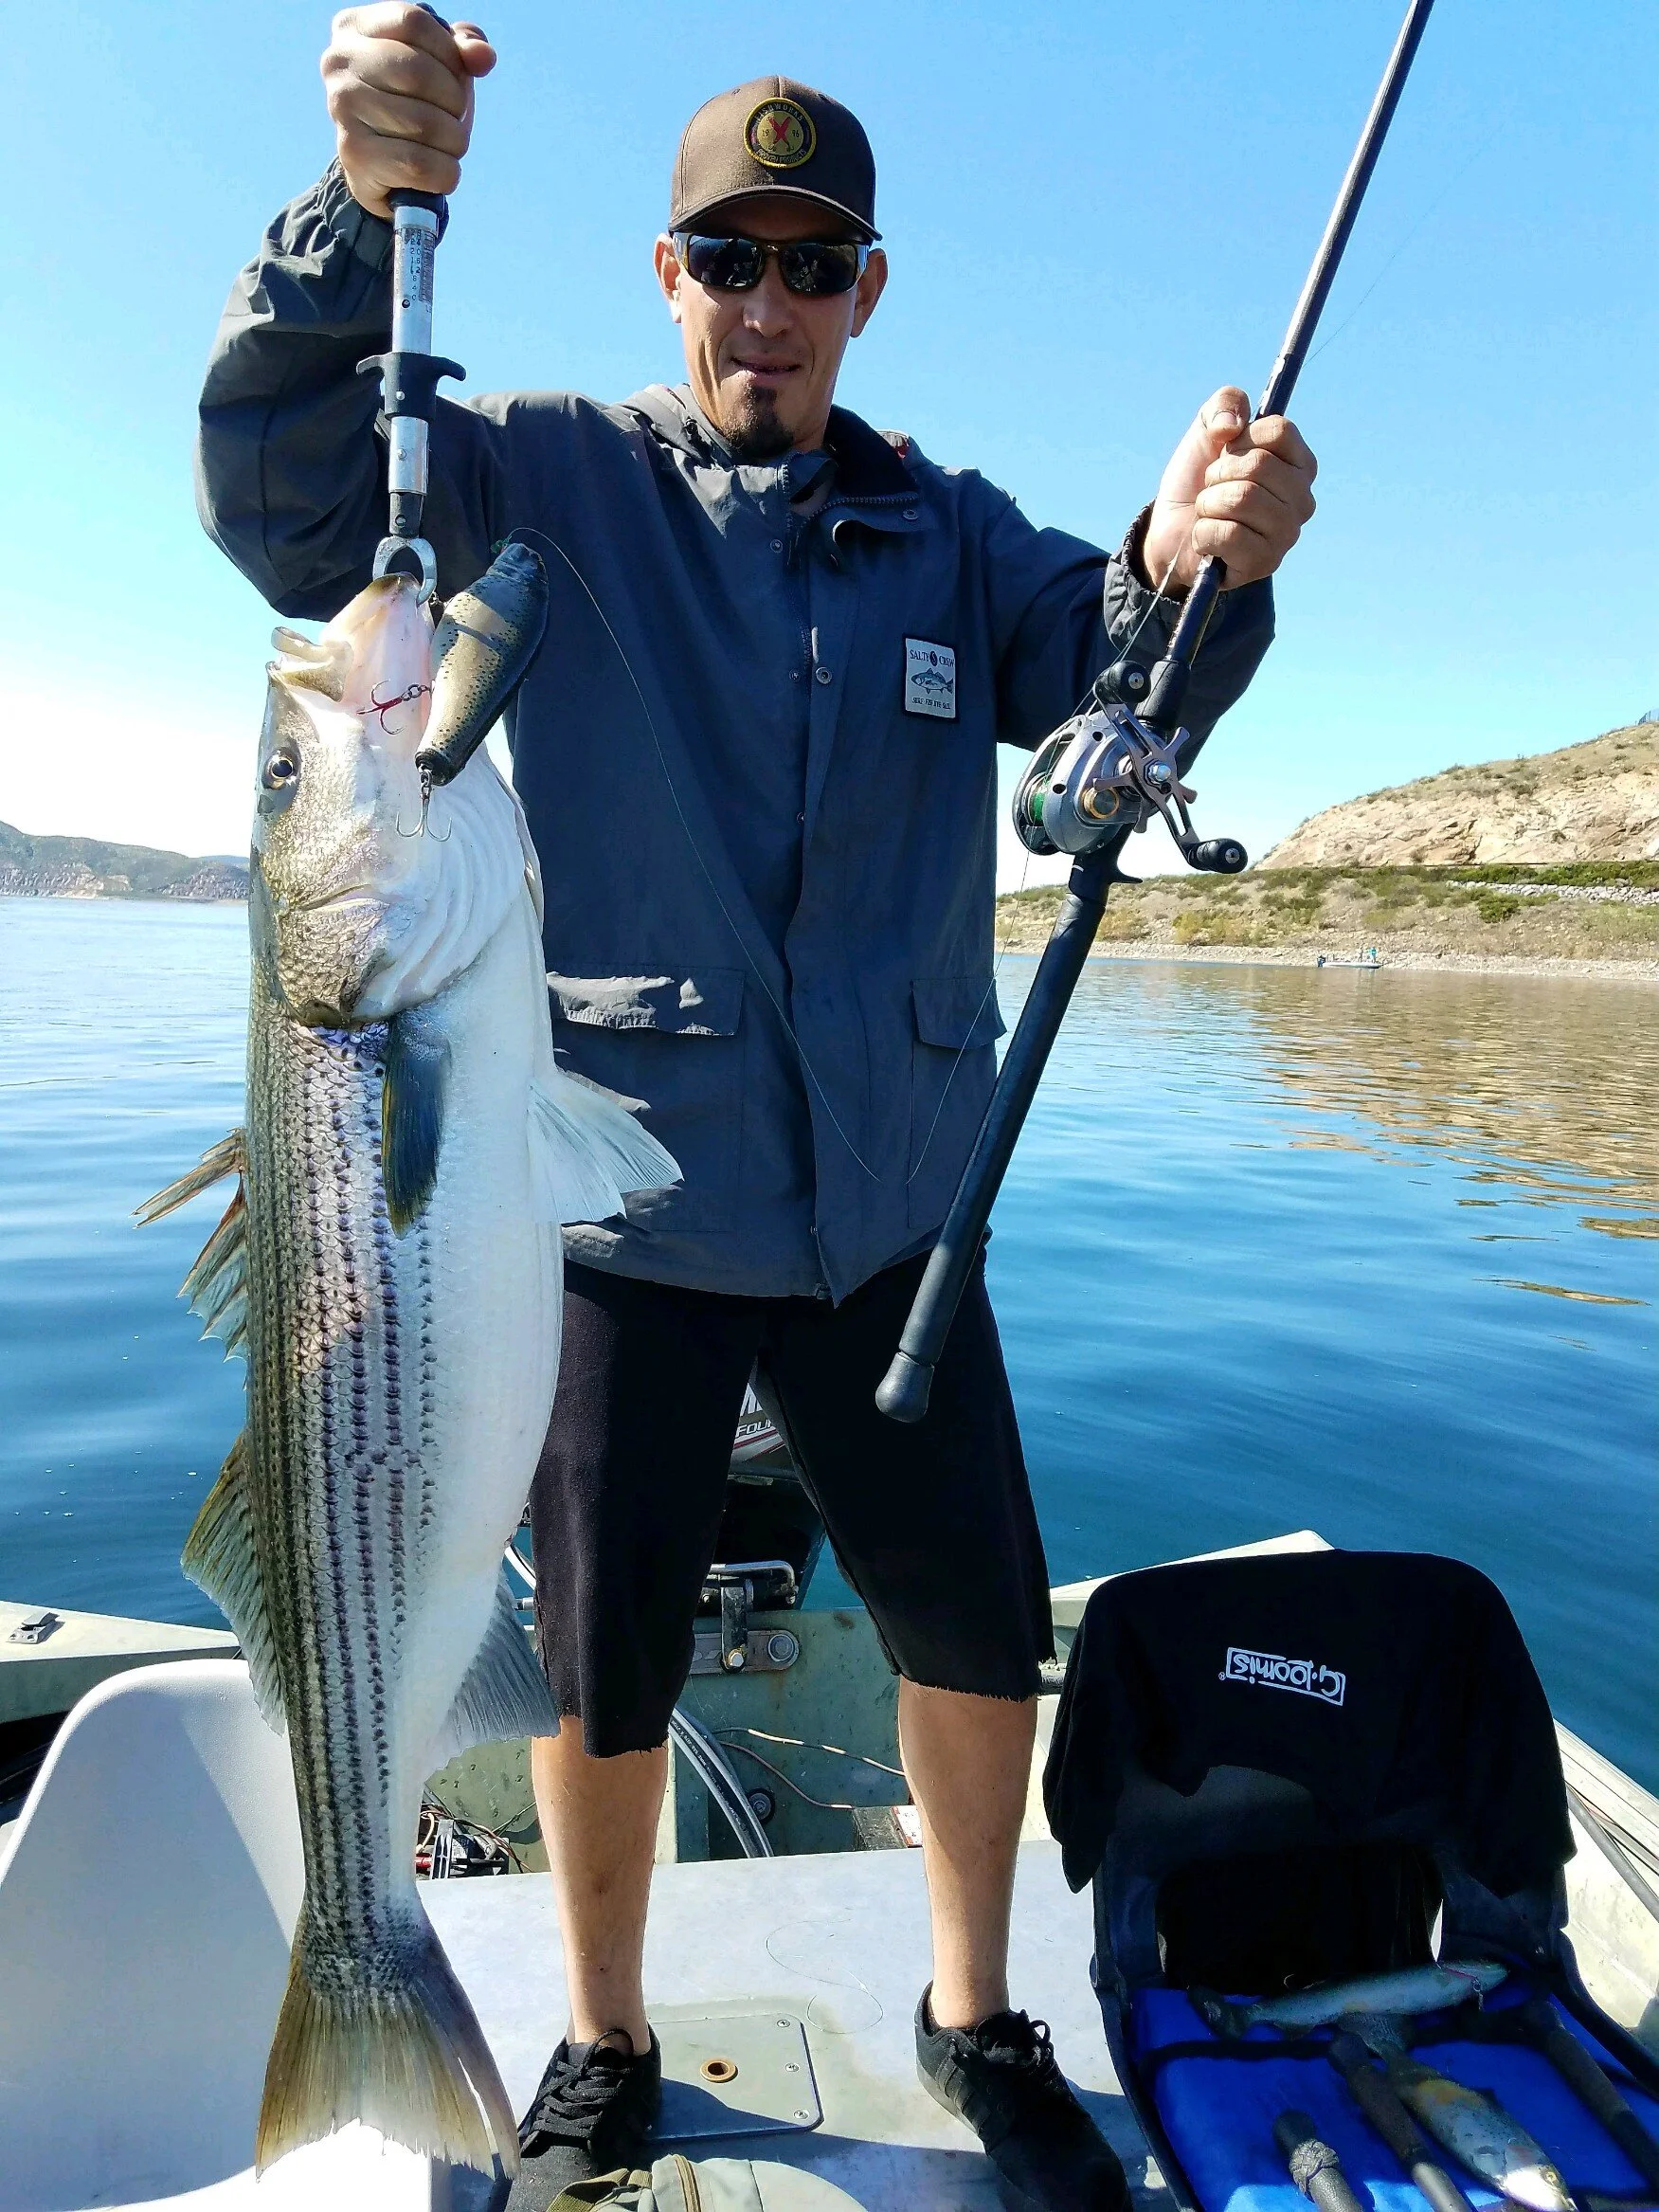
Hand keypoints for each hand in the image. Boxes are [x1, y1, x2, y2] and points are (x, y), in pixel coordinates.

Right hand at [322, 5, 495, 217]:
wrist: (383, 167)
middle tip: (455, 116)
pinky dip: (446, 172)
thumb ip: (463, 47)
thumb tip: (484, 56)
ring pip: (424, 124)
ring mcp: (342, 109)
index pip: (414, 21)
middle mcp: (339, 63)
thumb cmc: (413, 102)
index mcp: (354, 27)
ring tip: (448, 144)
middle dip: (455, 101)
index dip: (450, 51)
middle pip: (419, 73)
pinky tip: (441, 170)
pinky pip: (420, 165)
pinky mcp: (354, 156)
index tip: (457, 74)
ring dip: (455, 140)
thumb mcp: (439, 63)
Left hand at [1140, 386, 1316, 594]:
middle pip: (1258, 465)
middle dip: (1218, 474)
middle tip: (1213, 488)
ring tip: (1209, 512)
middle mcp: (1303, 500)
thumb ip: (1225, 404)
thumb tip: (1231, 426)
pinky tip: (1208, 539)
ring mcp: (1287, 535)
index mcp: (1299, 464)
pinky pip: (1228, 534)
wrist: (1171, 532)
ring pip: (1242, 499)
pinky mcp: (1264, 563)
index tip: (1228, 452)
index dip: (1242, 438)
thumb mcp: (1206, 431)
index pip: (1279, 432)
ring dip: (1209, 503)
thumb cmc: (1197, 481)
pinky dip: (1204, 533)